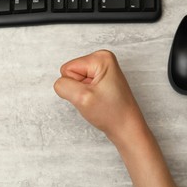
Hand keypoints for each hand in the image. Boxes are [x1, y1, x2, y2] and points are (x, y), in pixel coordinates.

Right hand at [54, 50, 180, 186]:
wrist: (127, 129)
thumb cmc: (112, 114)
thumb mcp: (81, 98)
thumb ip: (63, 86)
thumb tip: (59, 83)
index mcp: (101, 57)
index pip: (67, 69)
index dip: (75, 87)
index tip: (92, 94)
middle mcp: (102, 59)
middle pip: (70, 72)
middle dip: (77, 89)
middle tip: (94, 98)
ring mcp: (101, 69)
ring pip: (74, 80)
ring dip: (81, 93)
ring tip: (97, 100)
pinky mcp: (100, 79)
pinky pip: (80, 85)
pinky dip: (85, 95)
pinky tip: (98, 100)